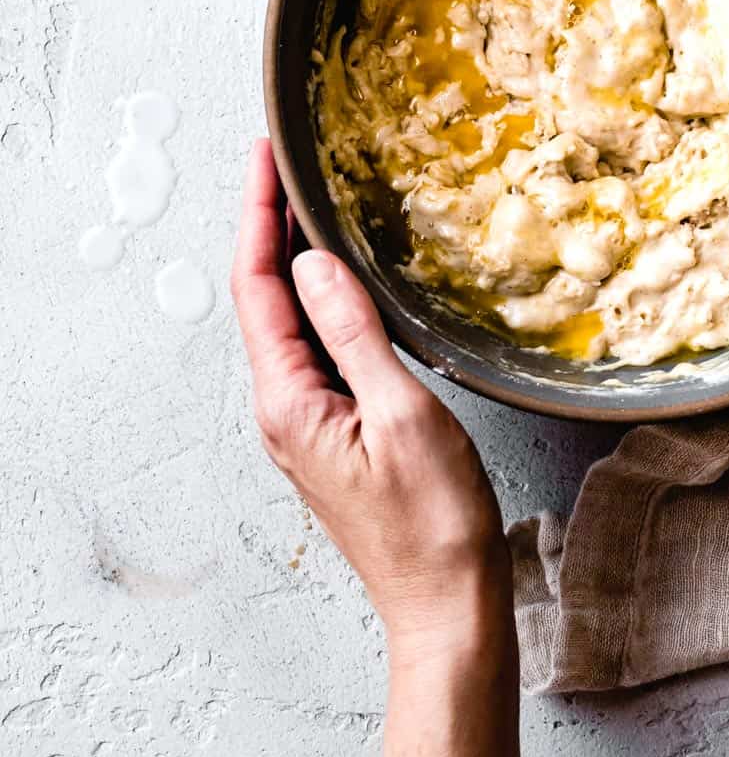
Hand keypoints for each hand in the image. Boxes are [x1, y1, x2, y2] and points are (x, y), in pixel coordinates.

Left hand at [231, 140, 506, 647]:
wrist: (443, 601)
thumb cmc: (433, 520)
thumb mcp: (403, 414)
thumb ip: (354, 334)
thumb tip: (313, 263)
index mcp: (290, 402)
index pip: (257, 288)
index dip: (257, 215)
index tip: (264, 156)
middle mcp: (284, 409)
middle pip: (263, 299)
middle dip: (269, 226)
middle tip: (287, 162)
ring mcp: (306, 422)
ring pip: (290, 323)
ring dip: (295, 260)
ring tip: (312, 202)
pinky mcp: (332, 431)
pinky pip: (316, 349)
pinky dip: (323, 300)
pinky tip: (346, 280)